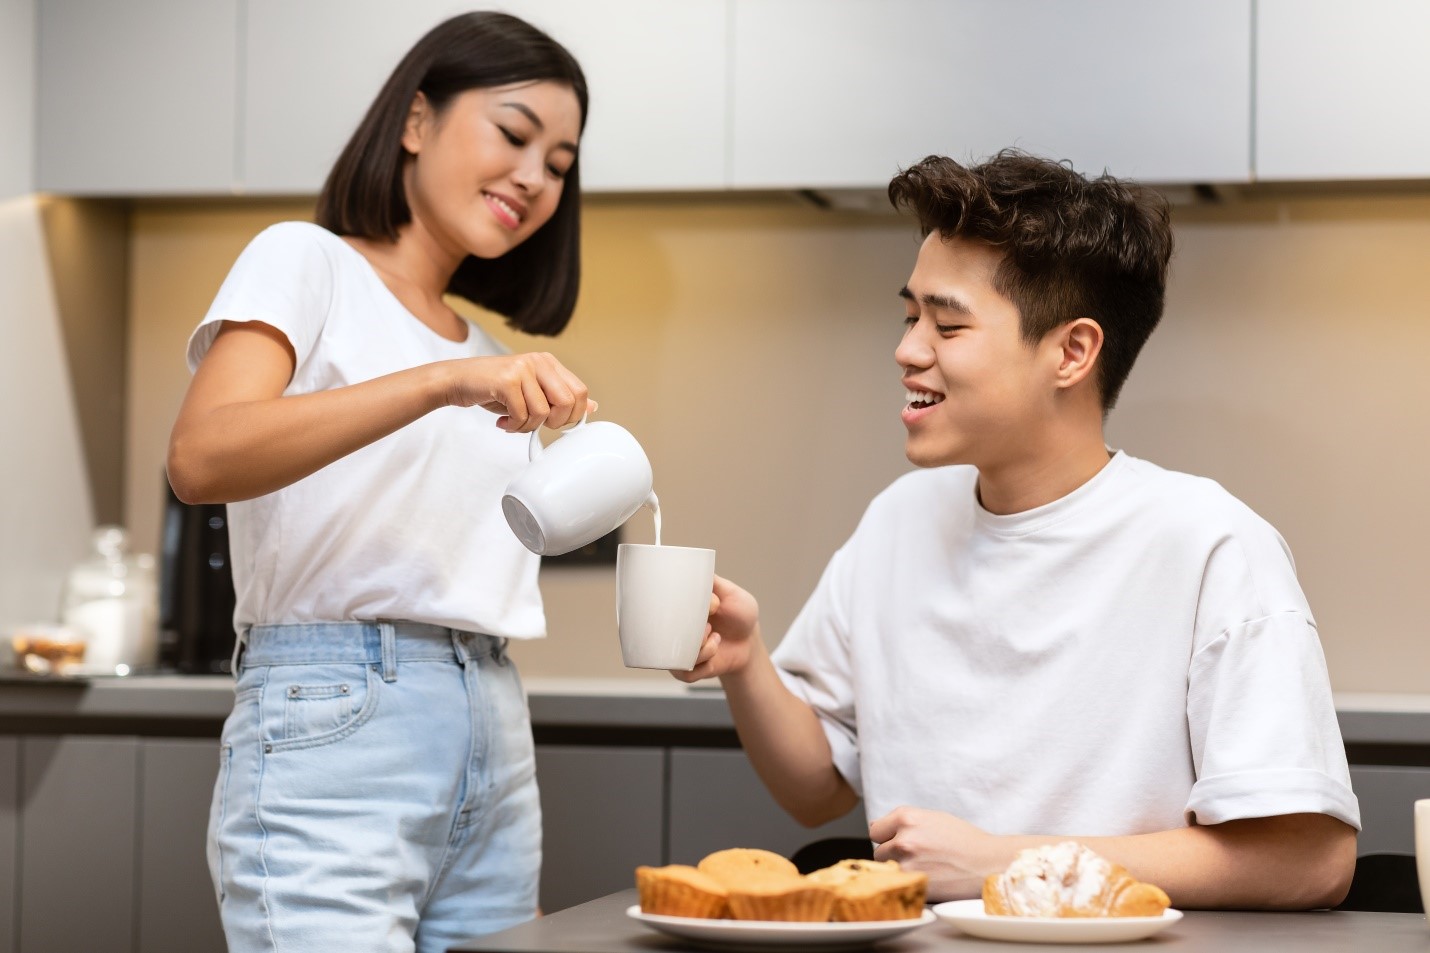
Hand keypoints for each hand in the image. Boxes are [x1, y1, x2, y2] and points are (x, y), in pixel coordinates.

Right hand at [443, 352, 594, 431]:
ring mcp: (523, 368)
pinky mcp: (507, 380)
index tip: (553, 423)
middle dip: (553, 423)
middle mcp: (539, 361)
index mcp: (550, 362)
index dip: (571, 415)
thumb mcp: (533, 393)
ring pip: (543, 412)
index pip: (580, 393)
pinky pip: (522, 415)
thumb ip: (560, 398)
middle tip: (534, 424)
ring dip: (528, 426)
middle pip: (568, 402)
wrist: (457, 380)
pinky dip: (514, 426)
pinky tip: (504, 422)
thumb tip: (593, 407)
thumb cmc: (495, 389)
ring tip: (514, 422)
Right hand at [671, 575, 760, 683]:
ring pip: (674, 656)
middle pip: (664, 634)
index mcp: (681, 610)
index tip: (703, 606)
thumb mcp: (731, 593)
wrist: (749, 642)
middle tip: (708, 625)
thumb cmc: (739, 615)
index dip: (676, 606)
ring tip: (714, 636)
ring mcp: (679, 650)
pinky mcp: (688, 669)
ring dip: (698, 648)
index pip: (662, 608)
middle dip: (689, 632)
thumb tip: (694, 569)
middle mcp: (675, 630)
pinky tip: (715, 650)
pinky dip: (702, 662)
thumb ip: (713, 582)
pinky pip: (685, 672)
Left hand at [869, 807, 1006, 901]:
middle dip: (893, 855)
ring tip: (925, 867)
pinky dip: (909, 884)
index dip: (887, 837)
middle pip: (879, 851)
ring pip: (888, 870)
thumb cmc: (964, 840)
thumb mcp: (932, 818)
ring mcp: (907, 864)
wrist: (988, 863)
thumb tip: (880, 830)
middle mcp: (903, 839)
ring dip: (900, 870)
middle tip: (917, 857)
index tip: (897, 841)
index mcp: (906, 818)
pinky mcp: (915, 886)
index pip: (876, 830)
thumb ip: (905, 823)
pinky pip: (901, 884)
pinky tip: (928, 879)